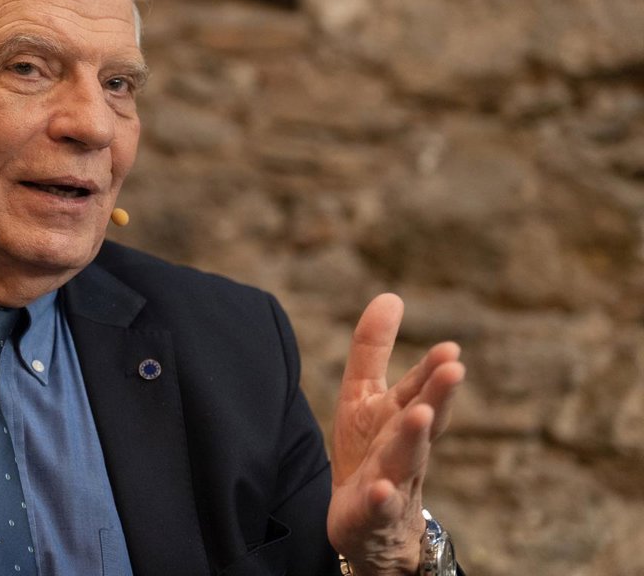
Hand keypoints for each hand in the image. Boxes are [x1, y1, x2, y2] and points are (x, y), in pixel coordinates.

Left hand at [326, 294, 464, 575]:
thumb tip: (391, 295)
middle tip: (454, 369)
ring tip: (419, 414)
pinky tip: (380, 490)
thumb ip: (372, 349)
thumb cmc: (369, 451)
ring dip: (413, 437)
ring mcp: (392, 482)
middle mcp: (404, 448)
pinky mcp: (369, 515)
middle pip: (423, 420)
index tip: (449, 349)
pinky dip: (381, 499)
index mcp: (401, 416)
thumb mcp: (363, 395)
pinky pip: (377, 508)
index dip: (432, 371)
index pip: (420, 389)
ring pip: (405, 460)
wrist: (368, 523)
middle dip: (438, 395)